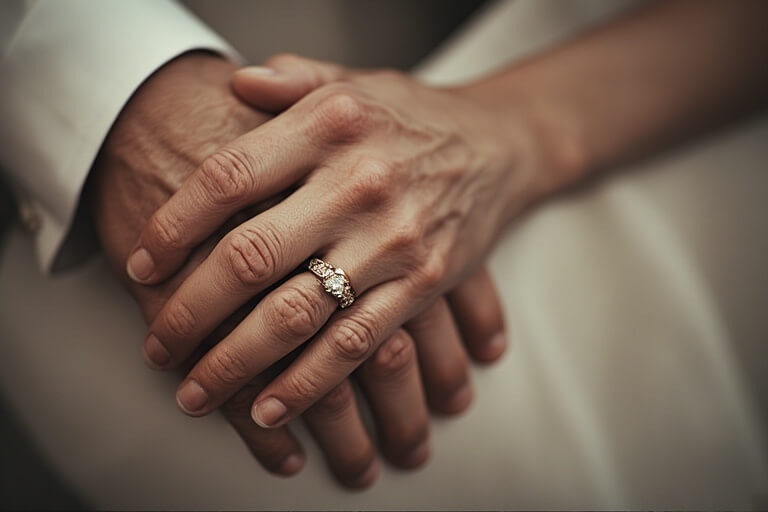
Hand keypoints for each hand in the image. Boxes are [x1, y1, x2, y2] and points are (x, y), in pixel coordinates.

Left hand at [89, 52, 507, 486]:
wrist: (501, 148)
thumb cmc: (414, 118)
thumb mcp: (353, 83)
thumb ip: (291, 81)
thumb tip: (233, 81)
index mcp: (329, 125)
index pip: (227, 178)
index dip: (174, 227)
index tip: (141, 265)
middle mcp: (358, 181)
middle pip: (249, 256)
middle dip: (190, 311)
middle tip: (157, 346)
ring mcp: (393, 238)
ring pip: (297, 314)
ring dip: (236, 362)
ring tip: (194, 393)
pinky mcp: (423, 282)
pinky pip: (356, 343)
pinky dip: (307, 382)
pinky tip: (269, 408)